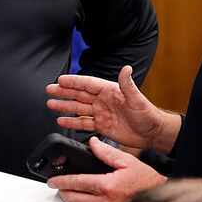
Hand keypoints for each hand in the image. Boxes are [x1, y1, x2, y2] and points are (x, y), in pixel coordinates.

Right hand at [46, 65, 168, 150]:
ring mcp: (101, 113)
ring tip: (51, 104)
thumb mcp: (137, 99)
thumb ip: (128, 84)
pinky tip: (62, 121)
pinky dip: (72, 122)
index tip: (60, 80)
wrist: (152, 133)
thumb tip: (126, 68)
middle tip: (49, 90)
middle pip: (79, 94)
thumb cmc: (147, 114)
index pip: (87, 84)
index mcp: (109, 91)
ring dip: (65, 106)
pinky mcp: (101, 126)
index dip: (74, 82)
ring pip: (78, 108)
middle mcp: (102, 100)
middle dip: (64, 92)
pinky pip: (83, 123)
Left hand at [47, 137, 165, 201]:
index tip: (53, 181)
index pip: (76, 183)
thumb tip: (92, 143)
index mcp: (107, 186)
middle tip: (58, 187)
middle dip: (62, 193)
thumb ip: (107, 152)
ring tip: (69, 193)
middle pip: (73, 200)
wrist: (160, 199)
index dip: (61, 181)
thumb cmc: (147, 182)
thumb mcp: (127, 161)